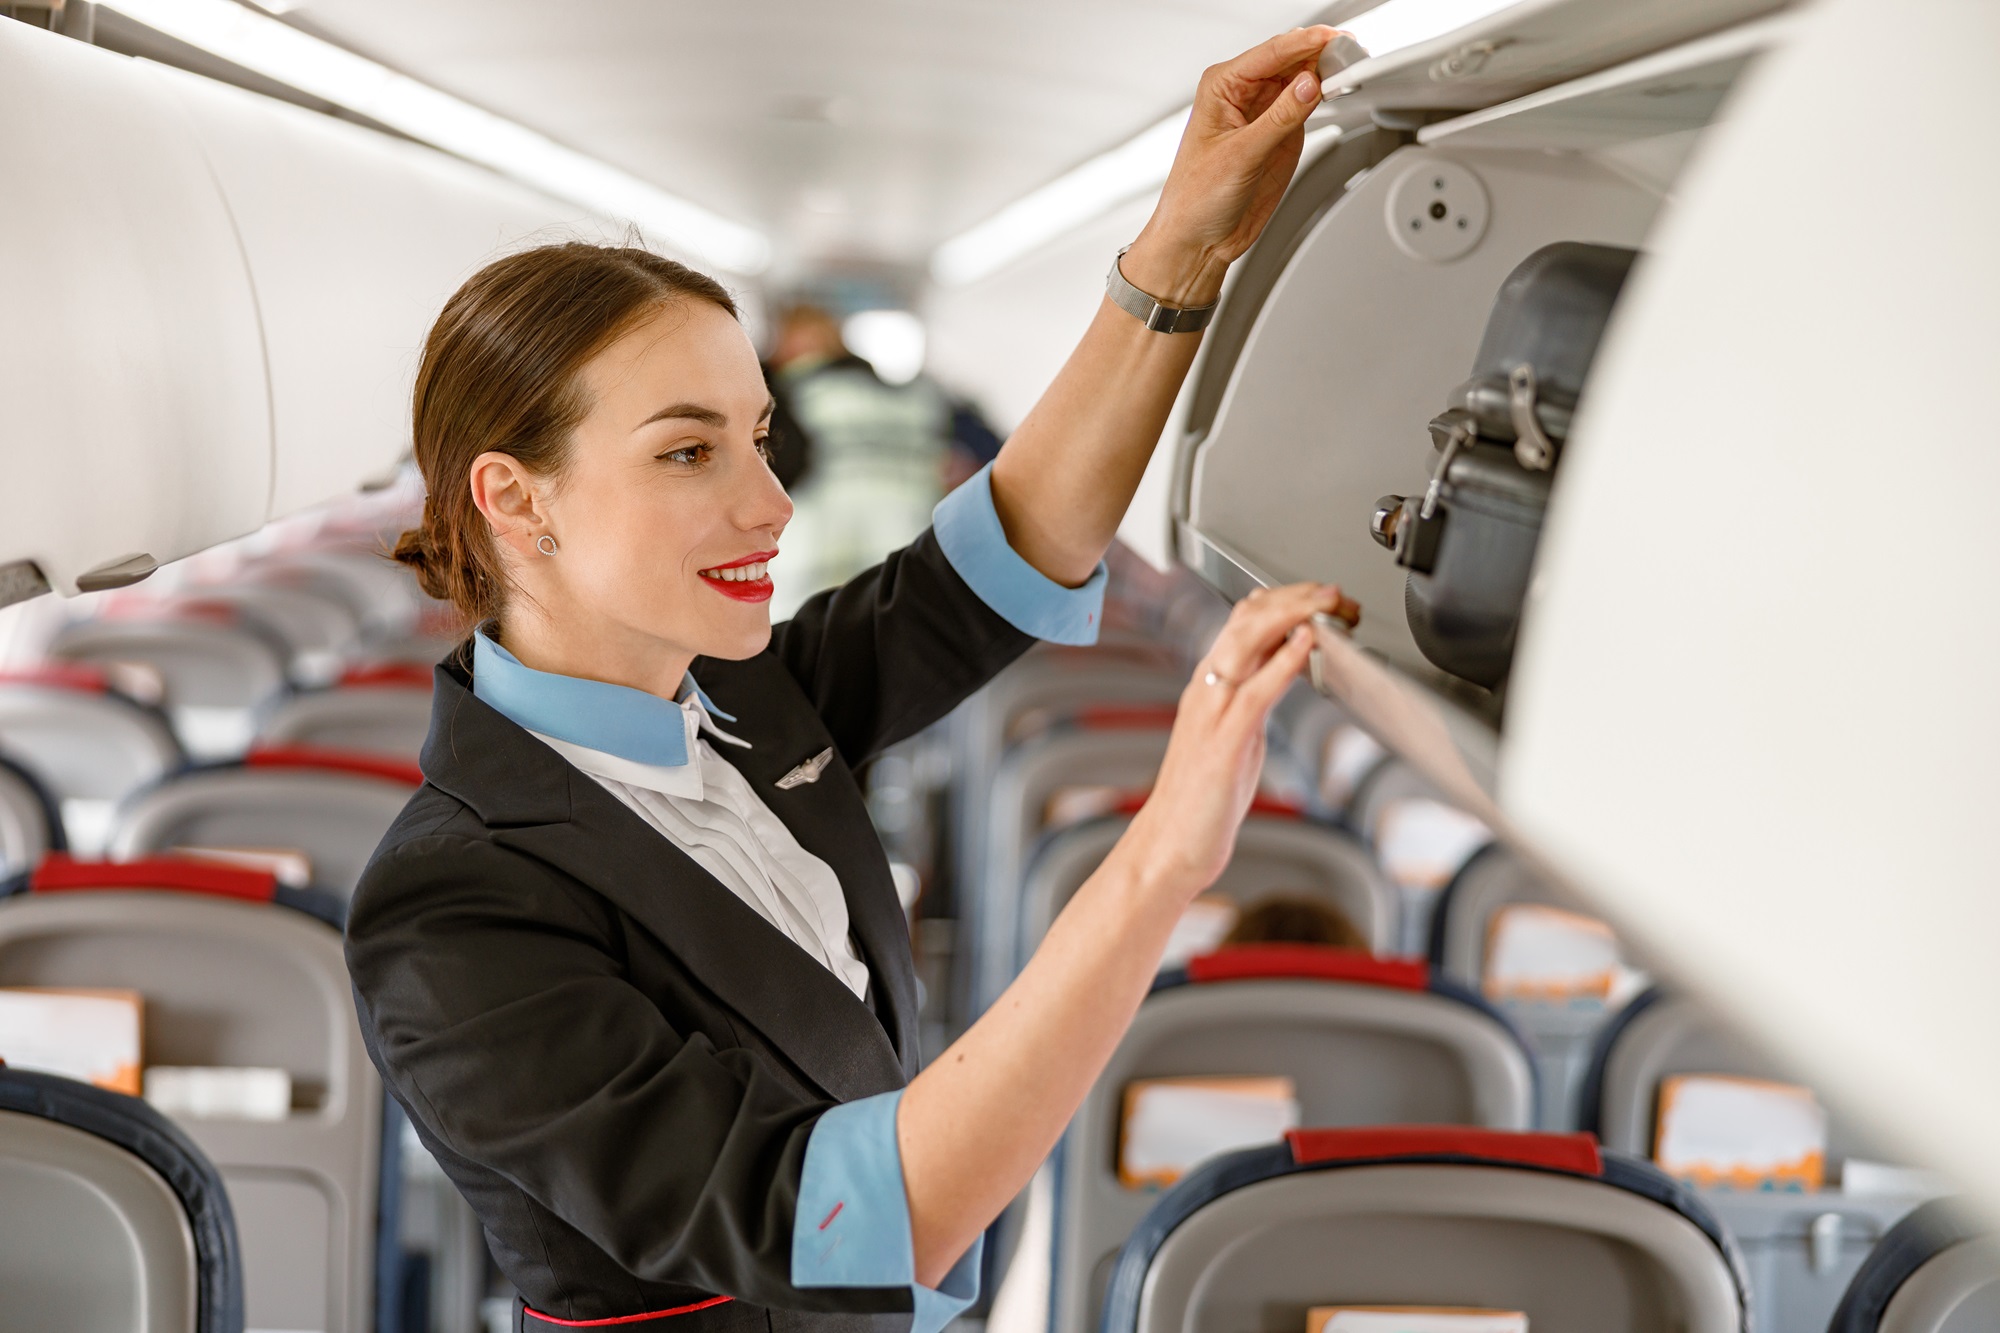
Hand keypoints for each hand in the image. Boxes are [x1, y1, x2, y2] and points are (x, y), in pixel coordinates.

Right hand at [1119, 583, 1360, 899]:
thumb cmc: (1202, 799)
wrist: (1171, 843)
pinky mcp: (1224, 739)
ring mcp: (1212, 711)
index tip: (1322, 597)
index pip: (1243, 621)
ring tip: (1329, 604)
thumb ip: (1256, 699)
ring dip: (1294, 615)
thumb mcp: (1236, 735)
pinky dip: (1284, 661)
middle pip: (1247, 619)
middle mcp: (1207, 689)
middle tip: (1335, 593)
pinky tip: (1307, 646)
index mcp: (1208, 686)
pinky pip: (1256, 689)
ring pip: (1248, 640)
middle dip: (1296, 597)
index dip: (1285, 600)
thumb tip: (1285, 670)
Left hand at [1120, 27, 1342, 305]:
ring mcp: (1265, 113)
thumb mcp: (1240, 156)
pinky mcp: (1281, 134)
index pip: (1271, 53)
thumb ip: (1279, 119)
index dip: (1305, 42)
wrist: (1200, 240)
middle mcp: (1243, 94)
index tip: (1334, 39)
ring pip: (1303, 79)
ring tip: (1352, 68)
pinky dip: (1326, 96)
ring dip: (1327, 72)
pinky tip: (1340, 90)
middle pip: (1291, 59)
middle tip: (1351, 52)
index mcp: (1222, 87)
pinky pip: (1309, 105)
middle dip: (1320, 53)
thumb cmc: (1196, 198)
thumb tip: (1310, 84)